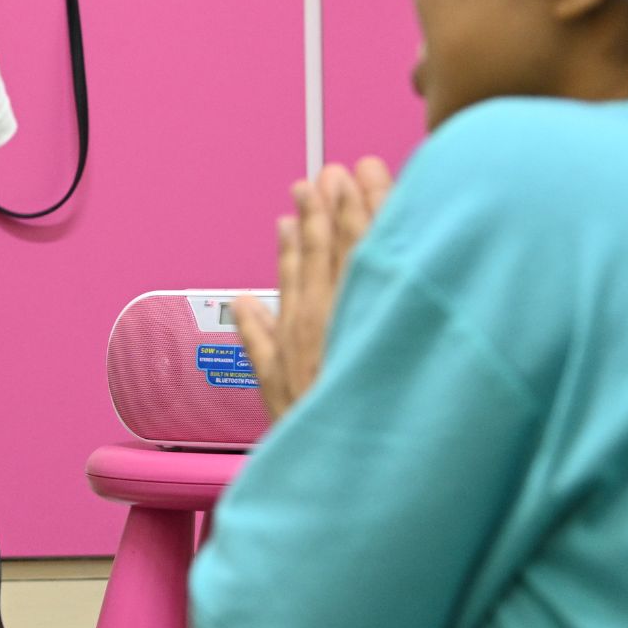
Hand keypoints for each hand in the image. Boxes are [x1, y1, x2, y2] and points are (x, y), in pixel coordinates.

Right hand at [233, 158, 392, 419]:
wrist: (343, 456)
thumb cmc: (311, 423)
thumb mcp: (271, 384)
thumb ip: (257, 337)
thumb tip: (243, 305)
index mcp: (295, 320)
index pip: (298, 259)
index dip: (299, 225)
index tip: (300, 197)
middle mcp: (322, 308)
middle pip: (327, 243)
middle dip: (329, 203)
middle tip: (331, 171)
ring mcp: (351, 308)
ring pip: (355, 244)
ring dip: (356, 205)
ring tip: (357, 173)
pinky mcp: (377, 314)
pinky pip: (382, 260)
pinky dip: (380, 231)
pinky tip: (384, 209)